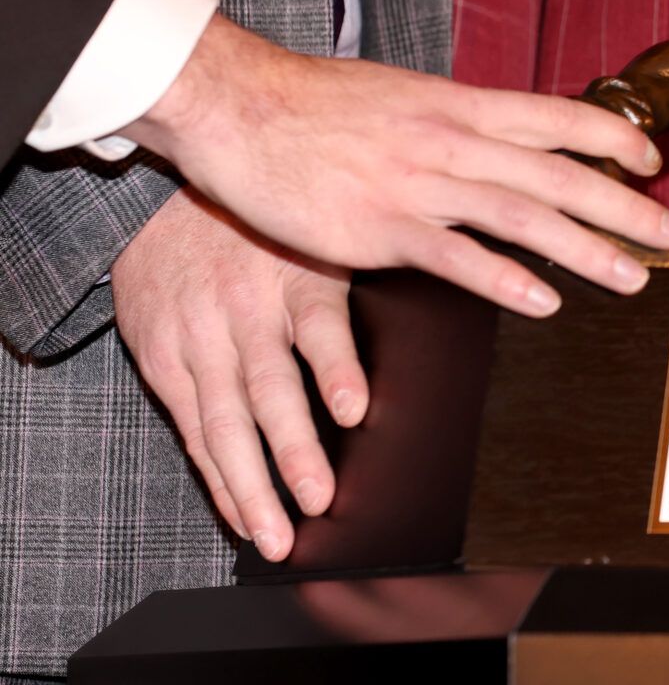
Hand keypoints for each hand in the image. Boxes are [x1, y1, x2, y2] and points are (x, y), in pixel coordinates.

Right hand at [114, 188, 364, 560]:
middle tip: (318, 501)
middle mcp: (244, 311)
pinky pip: (190, 427)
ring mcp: (197, 337)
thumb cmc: (269, 228)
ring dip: (250, 484)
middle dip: (293, 451)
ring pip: (223, 421)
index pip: (321, 326)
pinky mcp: (160, 356)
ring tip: (275, 533)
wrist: (159, 199)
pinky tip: (239, 515)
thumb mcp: (323, 235)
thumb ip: (364, 279)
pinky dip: (215, 476)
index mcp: (298, 277)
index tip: (354, 410)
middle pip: (269, 388)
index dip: (337, 369)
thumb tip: (444, 317)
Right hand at [124, 15, 668, 318]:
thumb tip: (496, 134)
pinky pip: (456, 257)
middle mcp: (453, 140)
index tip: (653, 161)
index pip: (557, 117)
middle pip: (560, 173)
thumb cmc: (314, 102)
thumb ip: (453, 118)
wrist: (238, 104)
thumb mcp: (400, 94)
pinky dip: (505, 280)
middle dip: (625, 206)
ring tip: (631, 277)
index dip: (613, 138)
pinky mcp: (380, 228)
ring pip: (524, 217)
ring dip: (586, 250)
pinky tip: (543, 303)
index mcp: (460, 104)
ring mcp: (420, 184)